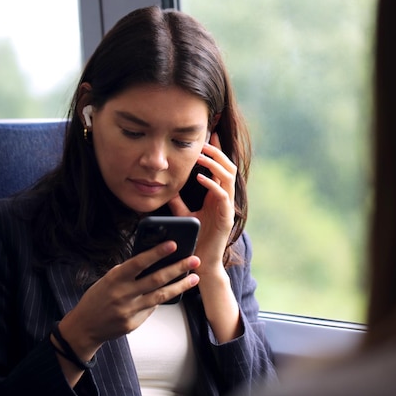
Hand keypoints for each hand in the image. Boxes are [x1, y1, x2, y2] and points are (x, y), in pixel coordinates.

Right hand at [58, 241, 199, 359]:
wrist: (85, 327)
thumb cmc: (97, 298)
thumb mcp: (108, 279)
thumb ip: (128, 272)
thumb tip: (152, 261)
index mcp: (115, 279)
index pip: (139, 262)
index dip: (156, 253)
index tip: (173, 244)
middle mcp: (123, 294)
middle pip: (156, 279)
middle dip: (178, 268)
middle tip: (194, 260)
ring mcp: (130, 310)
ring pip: (161, 296)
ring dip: (180, 286)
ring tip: (194, 278)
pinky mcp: (134, 323)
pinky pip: (153, 308)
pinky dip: (164, 299)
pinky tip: (175, 292)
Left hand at [168, 132, 236, 271]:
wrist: (202, 261)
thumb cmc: (195, 239)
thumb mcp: (184, 215)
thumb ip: (178, 201)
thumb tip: (167, 187)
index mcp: (218, 196)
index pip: (221, 168)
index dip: (218, 150)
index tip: (211, 134)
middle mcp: (225, 199)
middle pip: (228, 167)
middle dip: (217, 153)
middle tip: (204, 143)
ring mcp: (228, 207)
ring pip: (228, 177)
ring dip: (215, 165)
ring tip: (201, 157)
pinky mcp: (227, 218)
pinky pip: (222, 196)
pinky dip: (212, 184)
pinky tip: (200, 178)